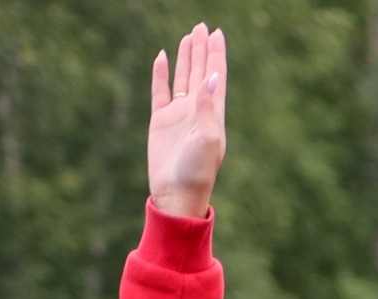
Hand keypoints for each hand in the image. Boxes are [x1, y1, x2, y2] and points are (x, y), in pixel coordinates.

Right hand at [147, 25, 228, 218]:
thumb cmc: (197, 171)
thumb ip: (209, 108)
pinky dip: (161, 73)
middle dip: (202, 49)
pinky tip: (163, 57)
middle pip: (201, 71)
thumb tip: (212, 78)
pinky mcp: (160, 121)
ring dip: (186, 57)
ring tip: (189, 36)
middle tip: (202, 26)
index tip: (217, 33)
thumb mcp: (209, 139)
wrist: (176, 193)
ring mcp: (178, 114)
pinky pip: (160, 90)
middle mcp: (197, 110)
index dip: (217, 54)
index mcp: (213, 114)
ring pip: (182, 77)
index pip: (216, 76)